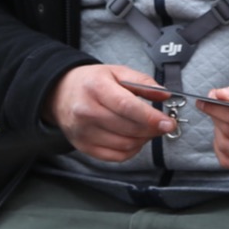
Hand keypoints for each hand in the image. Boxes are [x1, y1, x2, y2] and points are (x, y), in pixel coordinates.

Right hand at [43, 64, 175, 161]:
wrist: (60, 94)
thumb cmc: (91, 82)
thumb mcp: (116, 72)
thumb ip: (142, 82)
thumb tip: (164, 94)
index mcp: (96, 88)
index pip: (126, 106)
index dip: (150, 117)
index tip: (167, 123)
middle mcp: (86, 111)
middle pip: (128, 128)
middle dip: (152, 129)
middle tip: (162, 124)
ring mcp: (83, 132)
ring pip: (124, 144)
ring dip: (143, 140)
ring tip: (148, 130)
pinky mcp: (83, 146)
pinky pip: (115, 156)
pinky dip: (131, 150)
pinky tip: (135, 139)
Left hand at [202, 76, 228, 170]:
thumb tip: (220, 94)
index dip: (216, 108)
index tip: (204, 100)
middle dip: (217, 116)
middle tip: (215, 105)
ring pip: (226, 145)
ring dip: (218, 130)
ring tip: (225, 118)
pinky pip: (228, 161)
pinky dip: (221, 147)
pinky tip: (227, 134)